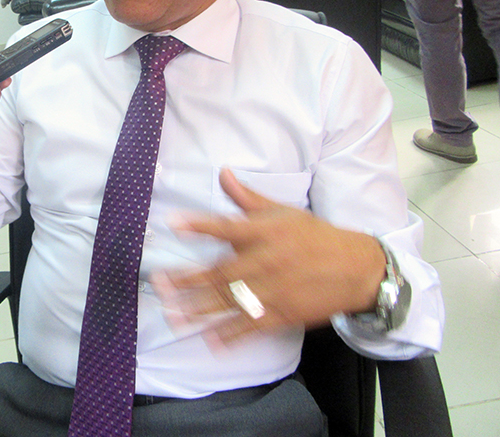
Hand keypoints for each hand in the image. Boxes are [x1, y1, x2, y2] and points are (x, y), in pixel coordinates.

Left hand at [152, 168, 385, 344]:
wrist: (355, 268)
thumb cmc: (314, 236)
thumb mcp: (282, 212)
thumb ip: (248, 198)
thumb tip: (223, 173)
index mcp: (264, 233)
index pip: (226, 227)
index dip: (199, 225)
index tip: (173, 224)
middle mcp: (266, 262)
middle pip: (220, 272)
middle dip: (188, 280)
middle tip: (159, 283)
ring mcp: (273, 291)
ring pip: (230, 302)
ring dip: (199, 310)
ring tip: (173, 315)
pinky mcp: (283, 314)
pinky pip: (252, 326)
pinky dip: (231, 335)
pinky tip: (210, 340)